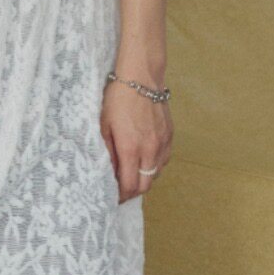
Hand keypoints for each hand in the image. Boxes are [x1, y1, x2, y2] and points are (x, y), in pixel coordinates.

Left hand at [100, 77, 172, 202]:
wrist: (141, 78)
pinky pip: (163, 159)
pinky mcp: (170, 135)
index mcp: (131, 149)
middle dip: (133, 191)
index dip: (121, 196)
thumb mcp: (103, 125)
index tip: (113, 197)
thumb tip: (108, 171)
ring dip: (144, 177)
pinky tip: (144, 158)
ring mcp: (162, 143)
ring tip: (131, 172)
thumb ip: (107, 151)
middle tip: (121, 189)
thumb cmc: (118, 99)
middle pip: (145, 185)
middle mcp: (150, 149)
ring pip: (156, 173)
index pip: (130, 186)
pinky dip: (154, 164)